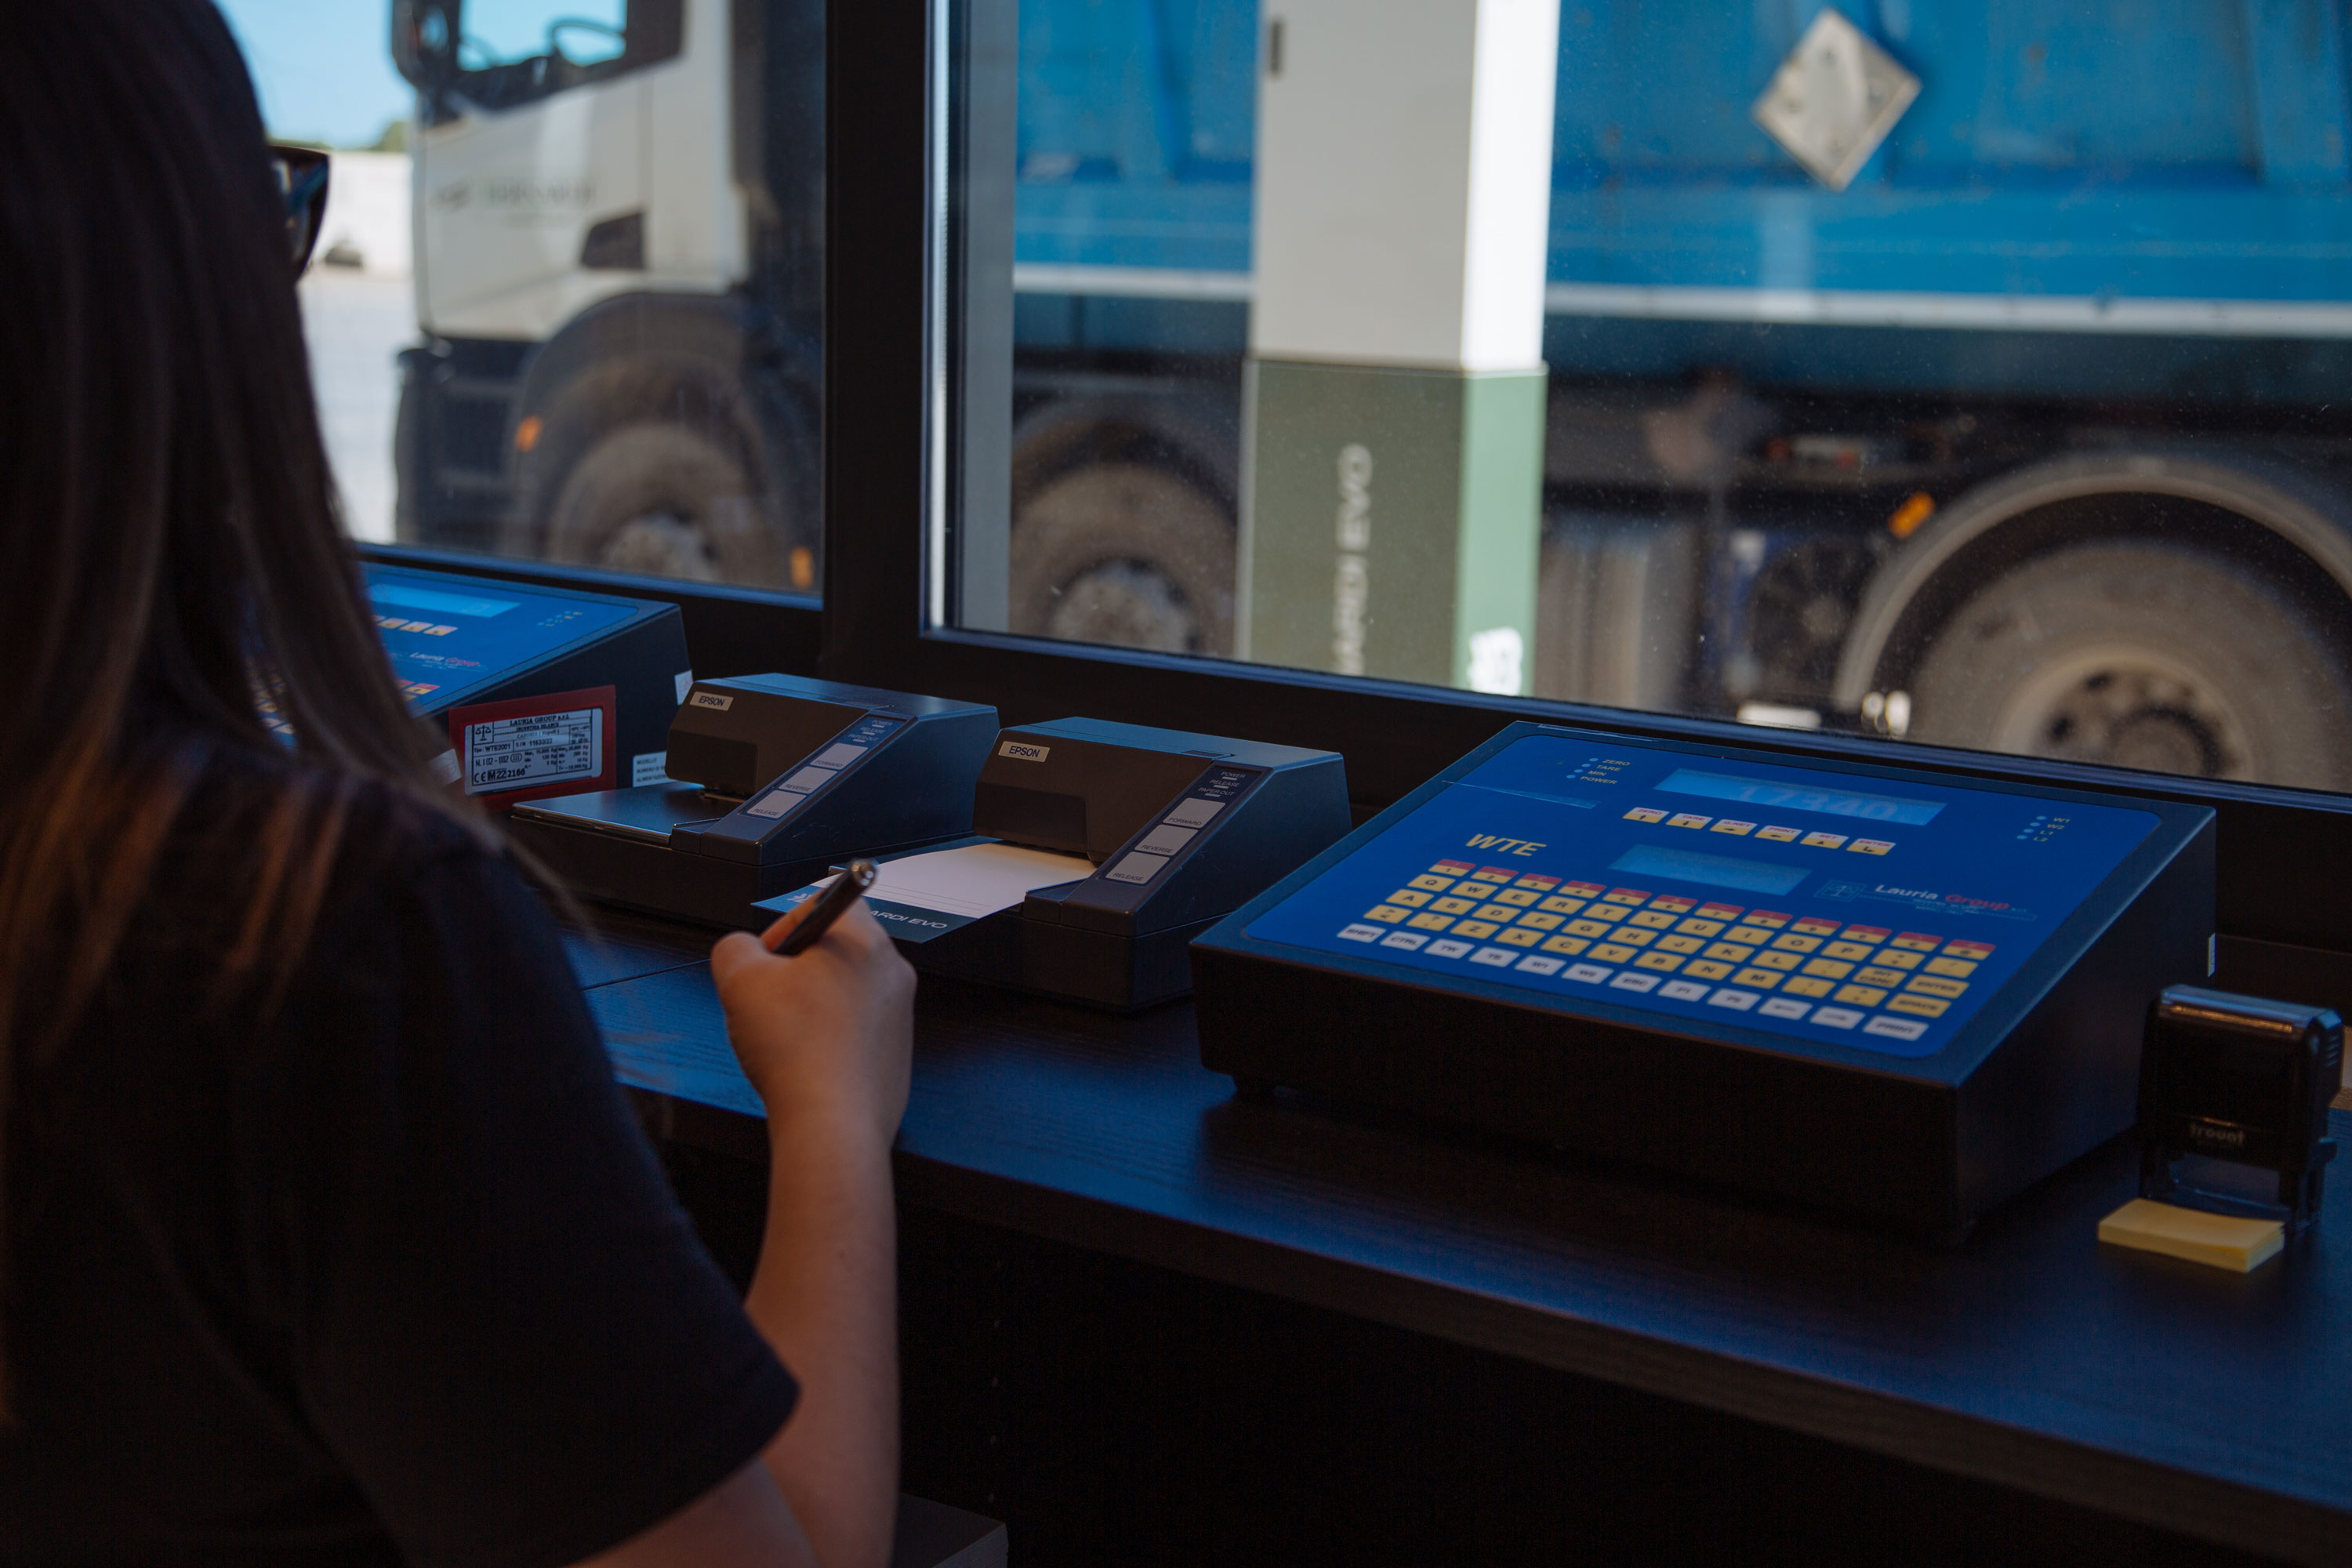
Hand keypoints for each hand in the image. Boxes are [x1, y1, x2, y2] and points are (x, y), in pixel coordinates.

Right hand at [710, 900, 915, 1147]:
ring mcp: (899, 1015)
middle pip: (836, 950)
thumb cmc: (796, 1052)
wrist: (831, 1123)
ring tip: (786, 1037)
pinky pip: (856, 1030)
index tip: (768, 958)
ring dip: (812, 1005)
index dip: (787, 924)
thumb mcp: (738, 980)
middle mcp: (892, 972)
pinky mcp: (896, 1052)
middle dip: (796, 969)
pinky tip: (807, 1062)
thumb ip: (734, 947)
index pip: (828, 901)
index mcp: (864, 940)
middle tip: (769, 1000)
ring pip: (844, 992)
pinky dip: (830, 1038)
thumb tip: (742, 950)